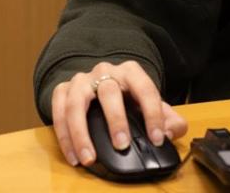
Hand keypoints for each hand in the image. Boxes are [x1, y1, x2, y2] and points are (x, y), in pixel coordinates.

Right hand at [50, 60, 187, 167]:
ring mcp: (81, 80)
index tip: (156, 138)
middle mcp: (105, 71)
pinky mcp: (62, 90)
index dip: (153, 114)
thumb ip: (167, 117)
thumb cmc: (127, 96)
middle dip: (116, 120)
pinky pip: (58, 113)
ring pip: (77, 103)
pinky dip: (64, 137)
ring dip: (81, 133)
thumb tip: (172, 132)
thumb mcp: (148, 103)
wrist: (99, 80)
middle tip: (122, 145)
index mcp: (131, 72)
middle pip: (109, 91)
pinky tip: (74, 156)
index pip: (145, 89)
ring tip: (89, 158)